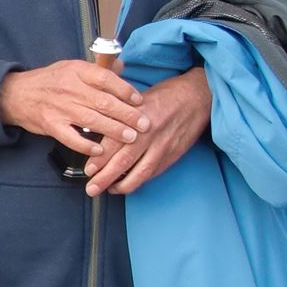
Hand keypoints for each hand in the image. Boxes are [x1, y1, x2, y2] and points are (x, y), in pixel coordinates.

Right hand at [0, 60, 148, 161]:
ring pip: (92, 120)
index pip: (106, 79)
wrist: (15, 94)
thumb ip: (97, 70)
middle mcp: (69, 88)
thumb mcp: (71, 67)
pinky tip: (100, 150)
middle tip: (145, 124)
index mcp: (76, 71)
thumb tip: (122, 67)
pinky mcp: (51, 125)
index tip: (140, 100)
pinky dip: (86, 145)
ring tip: (131, 137)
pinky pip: (71, 137)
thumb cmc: (49, 81)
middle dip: (127, 114)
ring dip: (114, 130)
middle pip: (104, 102)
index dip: (125, 90)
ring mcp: (59, 108)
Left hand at [83, 68, 211, 196]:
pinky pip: (153, 172)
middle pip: (125, 160)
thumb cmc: (165, 96)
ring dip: (122, 185)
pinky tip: (127, 185)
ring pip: (140, 171)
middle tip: (92, 188)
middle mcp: (150, 133)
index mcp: (138, 116)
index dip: (100, 157)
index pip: (115, 140)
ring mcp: (163, 146)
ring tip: (108, 190)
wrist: (198, 97)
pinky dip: (139, 181)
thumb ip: (119, 115)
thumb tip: (97, 129)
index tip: (88, 169)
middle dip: (106, 177)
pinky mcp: (172, 155)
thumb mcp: (138, 99)